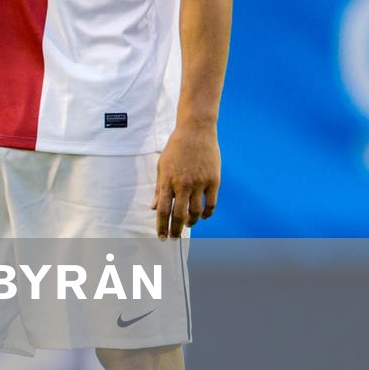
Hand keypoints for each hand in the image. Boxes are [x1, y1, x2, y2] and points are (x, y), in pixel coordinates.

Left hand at [152, 121, 218, 238]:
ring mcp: (200, 183)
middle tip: (175, 237)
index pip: (163, 210)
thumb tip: (154, 208)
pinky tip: (203, 216)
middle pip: (179, 215)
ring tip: (188, 225)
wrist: (196, 131)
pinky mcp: (214, 181)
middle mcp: (183, 184)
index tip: (161, 237)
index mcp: (168, 181)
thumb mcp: (162, 166)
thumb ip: (160, 189)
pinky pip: (211, 204)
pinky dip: (207, 214)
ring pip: (196, 212)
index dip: (161, 226)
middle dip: (176, 230)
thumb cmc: (176, 148)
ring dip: (191, 222)